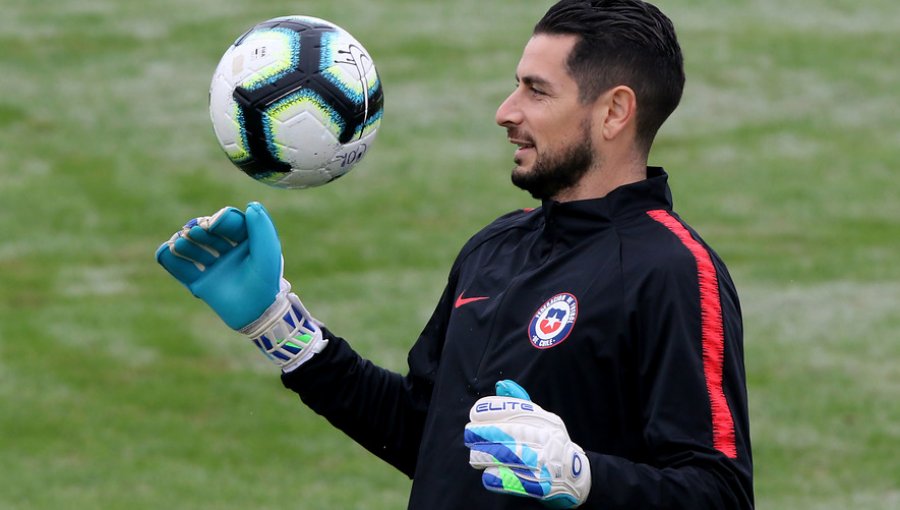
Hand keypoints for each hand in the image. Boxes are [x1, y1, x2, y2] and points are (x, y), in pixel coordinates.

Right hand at [155, 202, 281, 329]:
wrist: (257, 313)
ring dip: (185, 242)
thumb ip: (262, 228)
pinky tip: (165, 251)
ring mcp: (214, 268)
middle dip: (200, 230)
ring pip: (194, 249)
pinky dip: (170, 259)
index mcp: (247, 241)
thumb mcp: (268, 251)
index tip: (213, 224)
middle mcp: (229, 252)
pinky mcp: (201, 284)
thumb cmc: (266, 280)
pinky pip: (181, 269)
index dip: (220, 219)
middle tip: (194, 232)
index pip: (230, 221)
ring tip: (179, 242)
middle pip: (209, 233)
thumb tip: (251, 205)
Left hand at [464, 380, 590, 508]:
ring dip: (487, 455)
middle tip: (468, 435)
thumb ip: (520, 404)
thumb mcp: (542, 420)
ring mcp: (546, 462)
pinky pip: (517, 480)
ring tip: (474, 456)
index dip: (493, 411)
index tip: (474, 414)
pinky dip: (500, 478)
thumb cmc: (551, 442)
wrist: (576, 475)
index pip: (517, 410)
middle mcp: (548, 438)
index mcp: (546, 421)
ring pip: (510, 456)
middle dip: (484, 433)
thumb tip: (501, 385)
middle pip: (510, 432)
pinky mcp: (543, 485)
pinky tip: (487, 475)